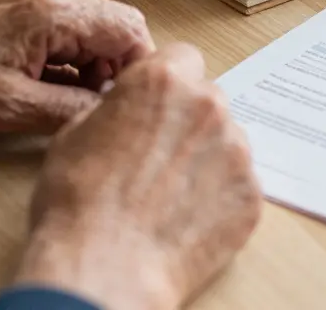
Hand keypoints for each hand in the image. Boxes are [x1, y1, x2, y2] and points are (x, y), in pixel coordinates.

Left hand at [0, 0, 155, 134]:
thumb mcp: (12, 109)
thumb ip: (71, 109)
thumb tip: (111, 114)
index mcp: (52, 13)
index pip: (130, 30)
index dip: (138, 70)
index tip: (127, 103)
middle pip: (118, 24)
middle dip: (120, 67)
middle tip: (101, 105)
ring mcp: (34, 1)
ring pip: (95, 29)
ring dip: (97, 66)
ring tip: (73, 102)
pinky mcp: (21, 12)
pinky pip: (69, 32)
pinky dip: (74, 61)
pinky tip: (53, 90)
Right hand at [13, 44, 261, 309]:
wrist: (103, 267)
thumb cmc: (77, 202)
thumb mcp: (74, 133)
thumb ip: (117, 108)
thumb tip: (128, 109)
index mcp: (163, 80)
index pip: (182, 58)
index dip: (167, 83)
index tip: (157, 105)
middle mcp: (208, 106)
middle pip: (208, 99)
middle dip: (188, 120)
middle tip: (159, 157)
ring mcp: (236, 151)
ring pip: (227, 142)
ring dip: (205, 158)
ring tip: (169, 196)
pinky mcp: (251, 195)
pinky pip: (237, 185)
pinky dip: (218, 198)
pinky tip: (185, 219)